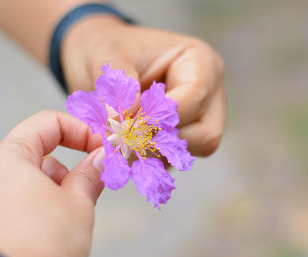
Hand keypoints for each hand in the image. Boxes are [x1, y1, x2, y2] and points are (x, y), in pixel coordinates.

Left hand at [0, 111, 104, 256]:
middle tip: (99, 177)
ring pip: (39, 177)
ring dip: (64, 187)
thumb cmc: (37, 245)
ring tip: (79, 210)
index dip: (82, 130)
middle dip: (75, 164)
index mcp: (10, 157)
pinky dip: (50, 202)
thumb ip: (92, 174)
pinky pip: (29, 198)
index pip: (49, 123)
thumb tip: (101, 158)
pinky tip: (63, 224)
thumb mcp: (77, 203)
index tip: (103, 146)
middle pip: (44, 151)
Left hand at [62, 15, 224, 156]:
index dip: (159, 118)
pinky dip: (151, 156)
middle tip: (125, 139)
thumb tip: (127, 124)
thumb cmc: (108, 50)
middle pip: (205, 133)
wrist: (98, 59)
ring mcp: (202, 115)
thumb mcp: (108, 57)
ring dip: (156, 151)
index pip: (194, 98)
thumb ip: (121, 88)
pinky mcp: (186, 134)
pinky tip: (128, 145)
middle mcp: (209, 90)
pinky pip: (177, 156)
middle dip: (162, 140)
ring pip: (193, 150)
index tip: (125, 126)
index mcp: (199, 61)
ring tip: (123, 140)